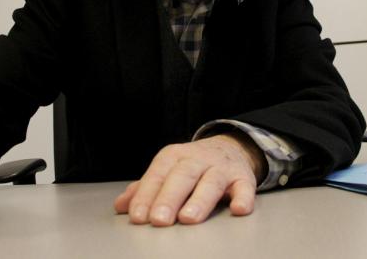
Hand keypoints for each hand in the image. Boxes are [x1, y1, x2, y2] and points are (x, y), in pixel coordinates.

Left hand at [113, 133, 265, 225]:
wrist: (230, 147)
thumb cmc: (192, 165)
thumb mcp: (167, 171)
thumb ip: (145, 188)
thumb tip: (121, 206)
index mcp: (174, 157)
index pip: (157, 175)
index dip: (146, 195)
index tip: (138, 216)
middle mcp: (197, 159)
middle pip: (182, 176)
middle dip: (169, 198)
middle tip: (159, 220)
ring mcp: (221, 168)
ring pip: (211, 182)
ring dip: (199, 200)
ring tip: (188, 218)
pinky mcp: (243, 178)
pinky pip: (245, 187)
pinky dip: (243, 198)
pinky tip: (238, 210)